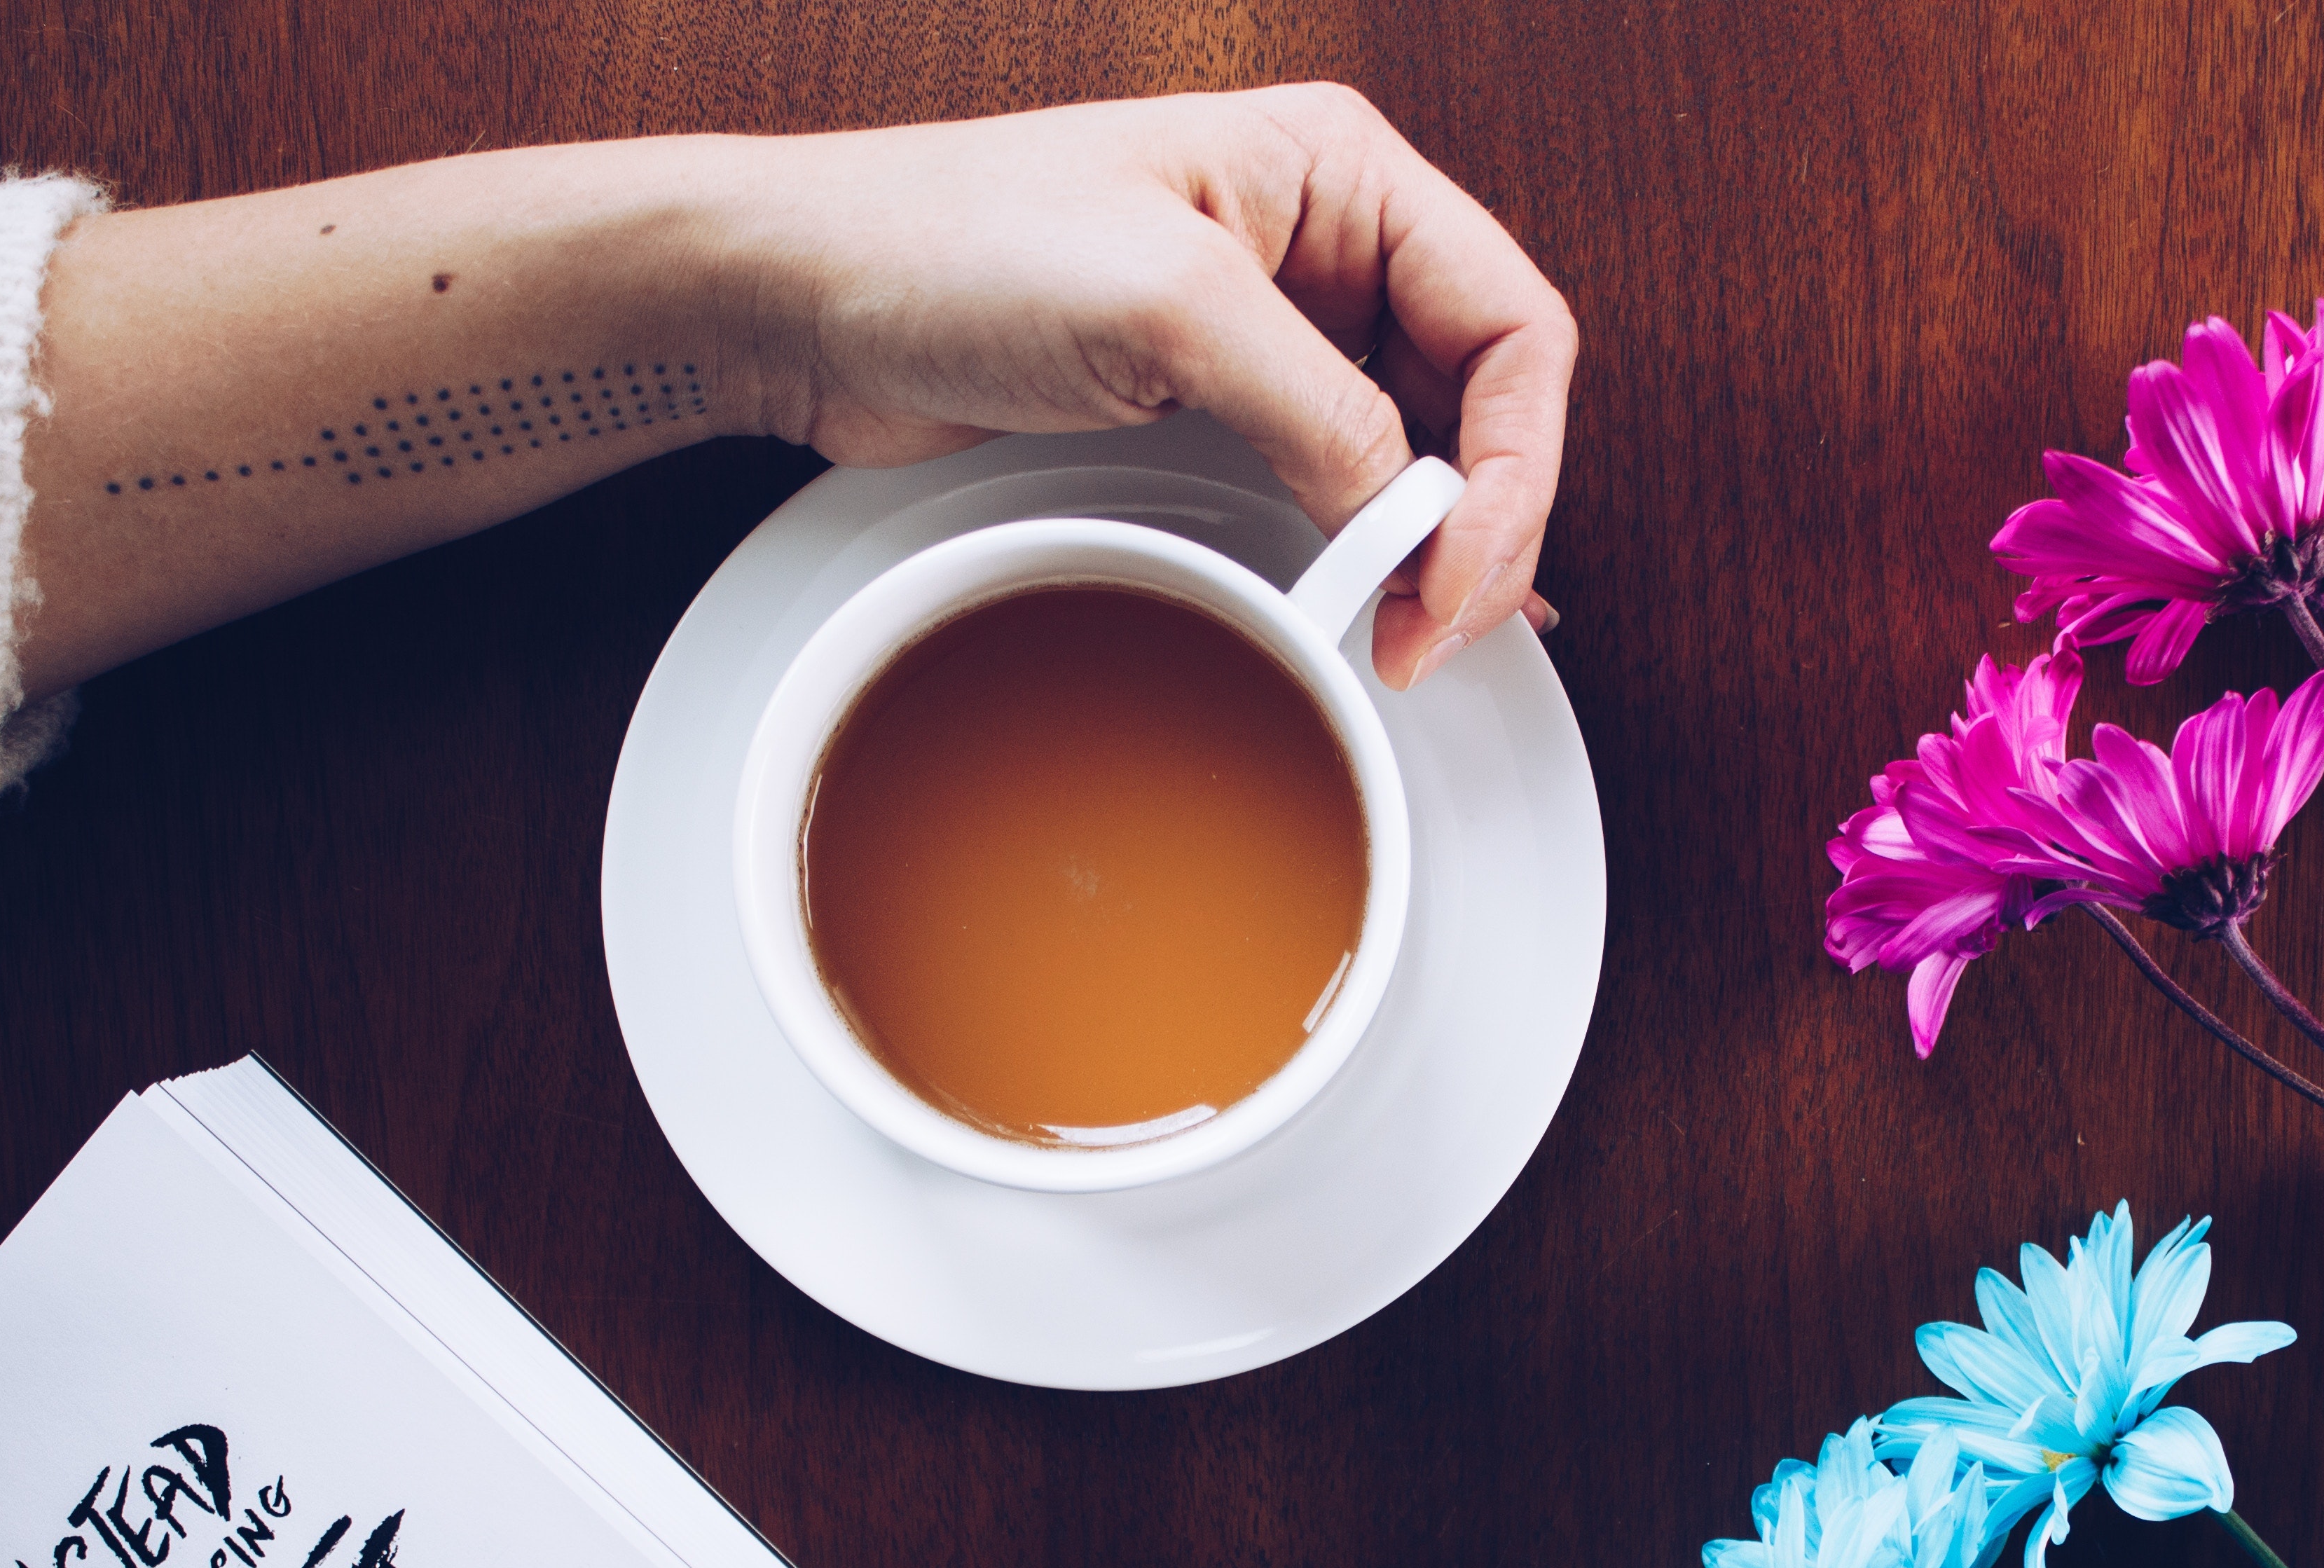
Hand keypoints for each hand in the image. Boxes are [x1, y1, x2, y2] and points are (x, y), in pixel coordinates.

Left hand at [714, 86, 1576, 686]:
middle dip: (1482, 522)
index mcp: (1340, 174)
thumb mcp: (1169, 309)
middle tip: (1434, 632)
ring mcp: (1274, 329)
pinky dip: (1377, 548)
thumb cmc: (954, 243)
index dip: (1516, 463)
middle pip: (1484, 397)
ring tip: (1412, 636)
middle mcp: (1324, 245)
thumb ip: (1318, 409)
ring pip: (1422, 449)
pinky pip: (1341, 482)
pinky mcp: (1214, 404)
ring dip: (1435, 548)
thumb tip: (1415, 518)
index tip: (1459, 574)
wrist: (807, 297)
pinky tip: (1398, 601)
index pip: (1512, 323)